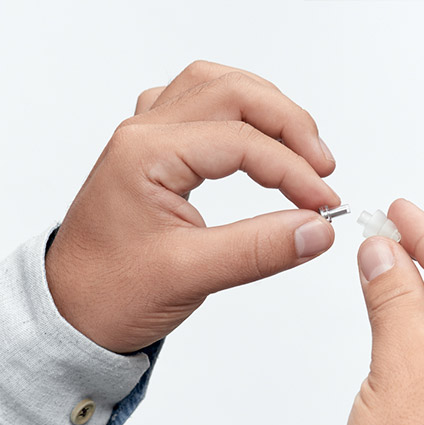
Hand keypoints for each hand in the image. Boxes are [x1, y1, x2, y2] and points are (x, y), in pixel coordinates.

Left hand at [46, 60, 337, 352]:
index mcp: (145, 154)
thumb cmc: (111, 293)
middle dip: (289, 125)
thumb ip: (258, 250)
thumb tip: (317, 230)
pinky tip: (255, 136)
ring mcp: (147, 138)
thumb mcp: (189, 276)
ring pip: (216, 88)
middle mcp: (144, 134)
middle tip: (323, 167)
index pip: (241, 142)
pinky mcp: (154, 152)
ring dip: (266, 110)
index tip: (324, 204)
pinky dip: (238, 113)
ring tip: (301, 148)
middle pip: (232, 92)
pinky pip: (199, 106)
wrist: (73, 309)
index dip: (293, 171)